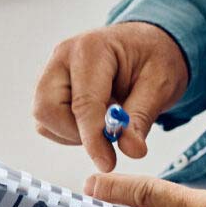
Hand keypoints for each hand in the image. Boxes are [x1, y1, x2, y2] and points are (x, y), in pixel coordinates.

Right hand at [34, 22, 189, 172]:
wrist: (148, 44)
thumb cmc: (155, 57)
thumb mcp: (160, 85)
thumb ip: (141, 118)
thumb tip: (130, 150)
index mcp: (92, 48)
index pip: (83, 102)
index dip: (93, 137)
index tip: (108, 163)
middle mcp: (63, 56)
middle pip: (48, 110)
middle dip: (78, 133)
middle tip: (110, 136)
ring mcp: (53, 70)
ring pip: (45, 119)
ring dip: (74, 133)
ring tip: (107, 121)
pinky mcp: (50, 86)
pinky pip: (48, 121)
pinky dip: (69, 130)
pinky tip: (95, 120)